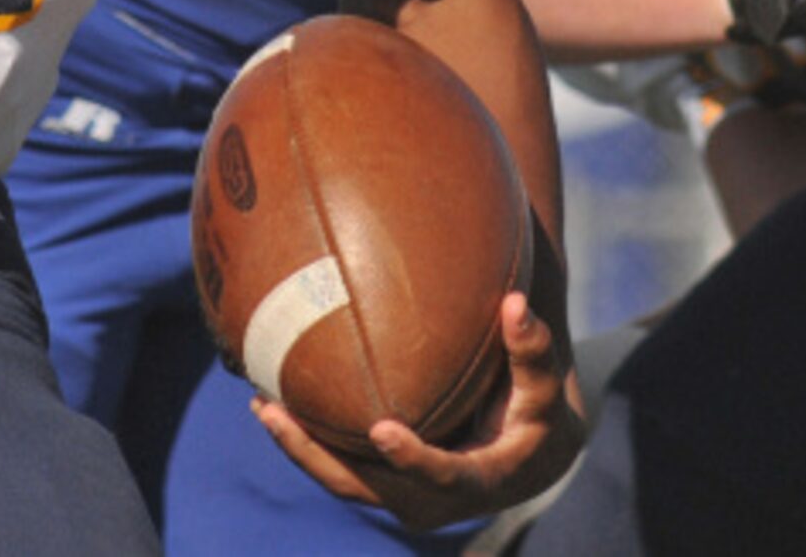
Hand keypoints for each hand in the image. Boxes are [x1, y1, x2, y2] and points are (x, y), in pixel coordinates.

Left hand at [251, 291, 581, 532]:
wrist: (531, 453)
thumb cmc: (538, 409)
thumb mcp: (544, 384)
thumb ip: (532, 348)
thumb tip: (516, 304)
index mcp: (482, 479)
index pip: (445, 475)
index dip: (414, 459)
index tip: (382, 431)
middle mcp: (438, 501)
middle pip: (371, 488)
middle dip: (319, 456)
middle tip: (274, 410)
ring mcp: (409, 498)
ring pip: (347, 483)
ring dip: (302, 450)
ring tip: (261, 405)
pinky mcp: (389, 485)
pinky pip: (345, 470)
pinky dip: (311, 443)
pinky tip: (277, 404)